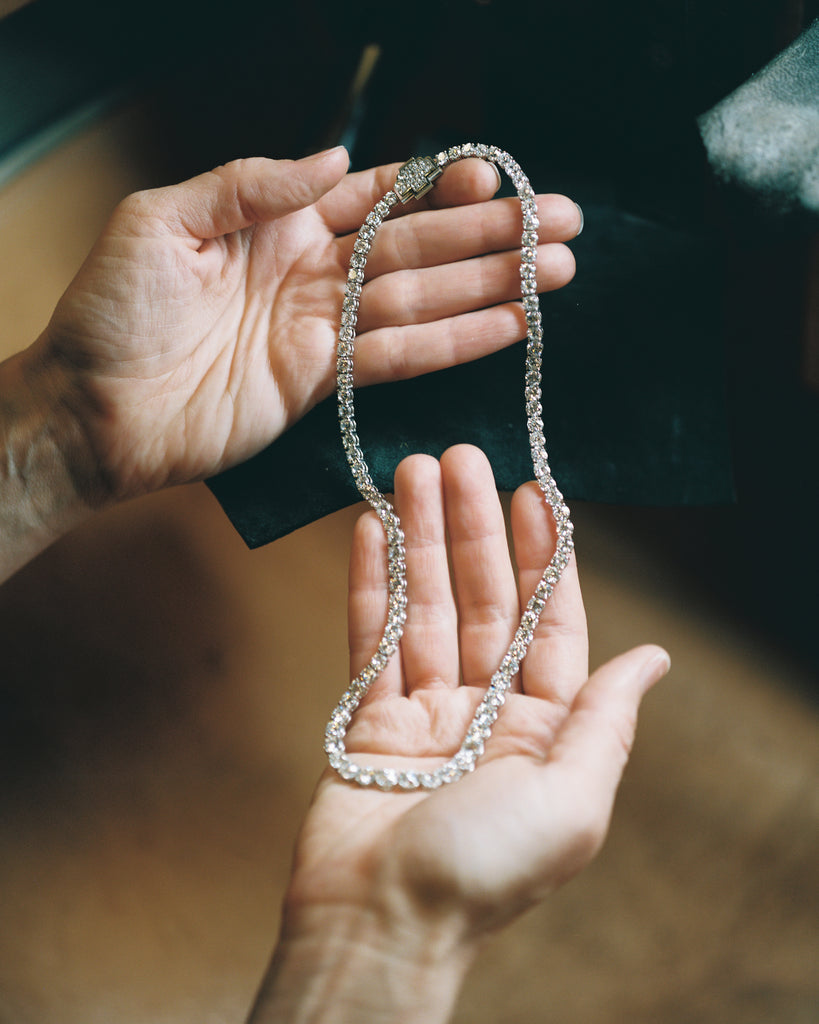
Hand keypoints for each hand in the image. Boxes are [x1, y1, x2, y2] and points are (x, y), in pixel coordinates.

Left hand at [25, 149, 579, 503]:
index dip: (436, 185)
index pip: (375, 196)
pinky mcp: (322, 385)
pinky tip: (507, 328)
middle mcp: (311, 272)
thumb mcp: (165, 220)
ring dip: (490, 287)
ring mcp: (322, 330)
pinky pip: (398, 359)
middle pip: (417, 246)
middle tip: (559, 222)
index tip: (493, 174)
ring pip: (422, 301)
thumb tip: (338, 159)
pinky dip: (454, 344)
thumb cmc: (111, 310)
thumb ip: (252, 186)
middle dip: (489, 234)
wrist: (91, 409)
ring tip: (555, 273)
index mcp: (276, 222)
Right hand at [249, 445, 668, 1022]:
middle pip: (485, 600)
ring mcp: (427, 709)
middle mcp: (490, 711)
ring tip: (412, 471)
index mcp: (546, 730)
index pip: (551, 621)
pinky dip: (371, 581)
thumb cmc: (484, 874)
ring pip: (427, 605)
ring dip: (421, 538)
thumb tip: (656, 657)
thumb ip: (606, 721)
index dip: (545, 555)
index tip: (533, 491)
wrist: (377, 924)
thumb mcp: (570, 801)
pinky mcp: (369, 714)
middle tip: (460, 457)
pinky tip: (371, 528)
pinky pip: (373, 636)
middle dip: (475, 528)